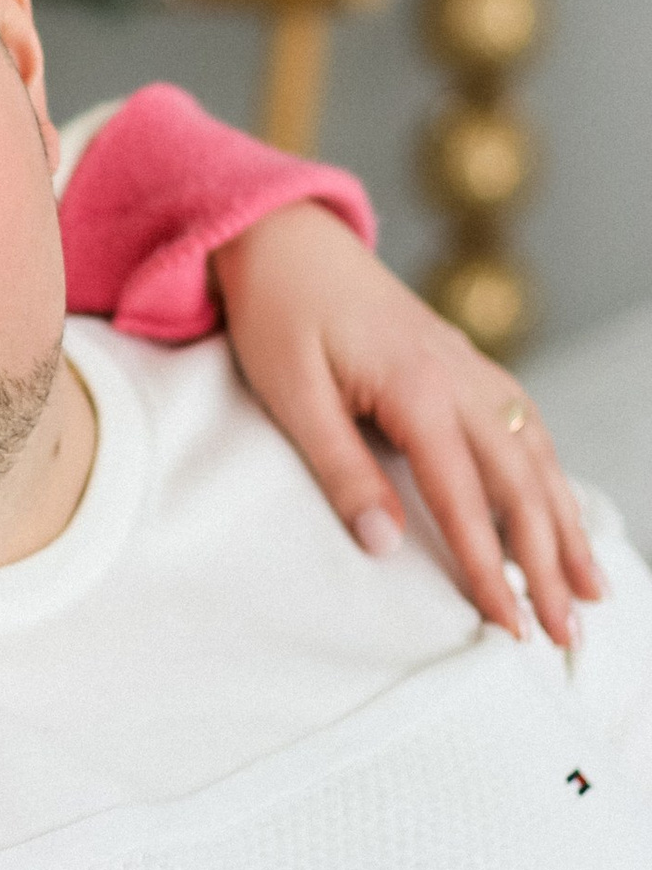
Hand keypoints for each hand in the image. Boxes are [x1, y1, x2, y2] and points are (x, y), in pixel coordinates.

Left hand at [212, 198, 602, 646]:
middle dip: (549, 564)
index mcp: (418, 389)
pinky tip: (558, 507)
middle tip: (569, 633)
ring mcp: (469, 366)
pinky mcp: (463, 361)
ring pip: (537, 455)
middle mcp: (460, 378)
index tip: (511, 626)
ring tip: (591, 587)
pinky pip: (525, 423)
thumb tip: (384, 545)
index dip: (490, 570)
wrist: (283, 235)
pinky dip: (551, 473)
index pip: (466, 500)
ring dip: (565, 524)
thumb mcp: (292, 395)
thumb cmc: (278, 313)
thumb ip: (340, 470)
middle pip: (522, 485)